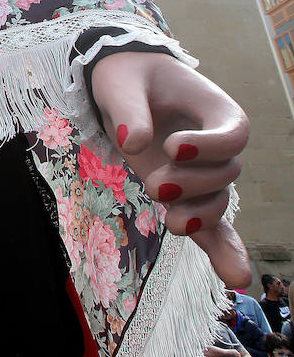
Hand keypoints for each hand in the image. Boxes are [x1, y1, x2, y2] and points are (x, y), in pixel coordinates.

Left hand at [91, 50, 249, 286]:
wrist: (123, 85)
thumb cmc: (127, 76)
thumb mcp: (120, 82)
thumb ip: (129, 110)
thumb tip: (135, 145)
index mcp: (214, 109)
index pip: (234, 134)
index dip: (210, 146)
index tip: (173, 147)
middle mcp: (217, 145)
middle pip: (225, 174)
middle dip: (193, 185)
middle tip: (155, 185)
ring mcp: (204, 173)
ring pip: (217, 203)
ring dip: (198, 217)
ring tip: (169, 223)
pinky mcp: (187, 195)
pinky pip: (214, 227)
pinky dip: (223, 252)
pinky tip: (236, 279)